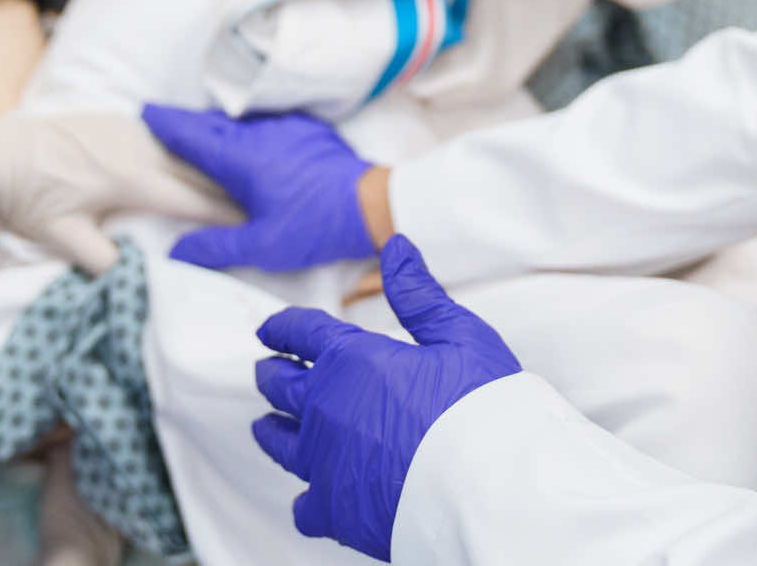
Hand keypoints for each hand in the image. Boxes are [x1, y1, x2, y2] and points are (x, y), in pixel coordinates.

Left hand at [0, 112, 233, 273]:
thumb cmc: (27, 199)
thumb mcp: (61, 237)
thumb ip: (102, 260)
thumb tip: (135, 275)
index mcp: (131, 179)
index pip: (192, 200)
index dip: (226, 214)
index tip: (256, 223)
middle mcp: (139, 148)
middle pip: (200, 170)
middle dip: (233, 187)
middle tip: (266, 202)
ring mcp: (131, 128)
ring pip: (187, 148)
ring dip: (216, 165)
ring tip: (246, 178)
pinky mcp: (120, 119)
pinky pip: (170, 135)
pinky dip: (192, 149)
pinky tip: (205, 156)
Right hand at [143, 105, 377, 271]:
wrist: (372, 202)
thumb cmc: (315, 226)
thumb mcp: (262, 246)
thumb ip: (215, 247)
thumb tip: (175, 250)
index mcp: (241, 158)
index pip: (192, 135)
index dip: (166, 124)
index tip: (144, 112)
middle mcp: (259, 133)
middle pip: (212, 122)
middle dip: (185, 121)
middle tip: (163, 121)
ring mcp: (285, 127)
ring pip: (239, 121)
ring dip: (216, 124)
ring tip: (198, 131)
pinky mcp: (305, 129)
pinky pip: (265, 123)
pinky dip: (246, 128)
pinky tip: (246, 139)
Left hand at [251, 236, 521, 560]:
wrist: (489, 484)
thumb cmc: (481, 406)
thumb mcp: (459, 334)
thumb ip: (418, 294)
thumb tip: (395, 247)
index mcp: (352, 360)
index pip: (301, 332)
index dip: (281, 327)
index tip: (269, 329)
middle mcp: (326, 409)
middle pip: (279, 385)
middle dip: (271, 372)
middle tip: (267, 369)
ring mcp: (324, 462)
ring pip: (278, 442)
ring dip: (271, 428)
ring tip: (268, 424)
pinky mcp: (334, 509)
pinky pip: (302, 503)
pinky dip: (305, 495)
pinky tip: (311, 491)